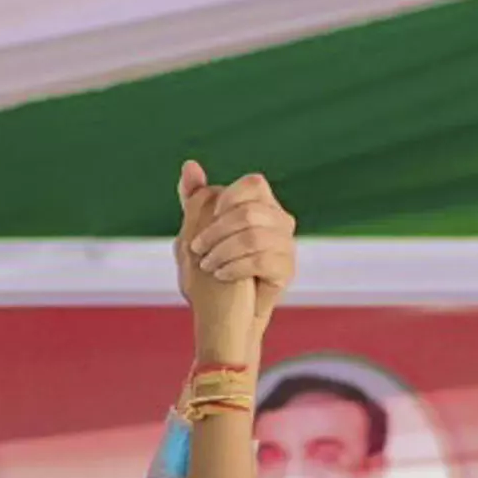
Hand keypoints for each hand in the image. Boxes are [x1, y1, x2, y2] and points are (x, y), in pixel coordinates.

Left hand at [173, 162, 299, 364]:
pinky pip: (261, 261)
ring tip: (207, 265)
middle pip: (250, 212)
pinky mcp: (287, 270)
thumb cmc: (212, 267)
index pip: (254, 184)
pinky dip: (235, 267)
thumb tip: (190, 165)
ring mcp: (287, 246)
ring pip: (254, 237)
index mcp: (262, 204)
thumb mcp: (197, 229)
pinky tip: (221, 275)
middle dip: (216, 231)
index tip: (208, 216)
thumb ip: (194, 198)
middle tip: (196, 249)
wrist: (225, 312)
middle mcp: (281, 221)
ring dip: (222, 251)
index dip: (229, 197)